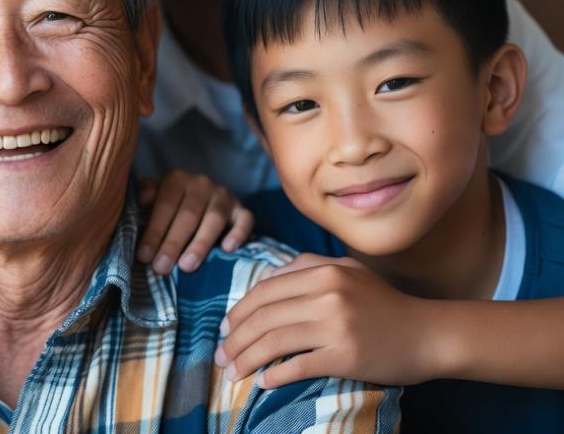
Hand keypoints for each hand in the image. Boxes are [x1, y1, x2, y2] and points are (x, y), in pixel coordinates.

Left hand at [136, 169, 252, 273]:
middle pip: (188, 214)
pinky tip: (228, 249)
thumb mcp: (155, 197)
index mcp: (177, 179)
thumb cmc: (171, 205)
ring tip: (186, 266)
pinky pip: (245, 219)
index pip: (165, 205)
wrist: (202, 201)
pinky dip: (238, 233)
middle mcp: (202, 184)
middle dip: (173, 243)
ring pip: (214, 219)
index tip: (144, 256)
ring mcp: (223, 195)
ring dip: (200, 244)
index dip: (154, 231)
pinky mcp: (241, 209)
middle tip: (161, 267)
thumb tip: (141, 200)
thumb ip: (146, 194)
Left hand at [215, 253, 436, 387]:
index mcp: (322, 272)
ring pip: (274, 341)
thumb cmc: (384, 304)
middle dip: (235, 339)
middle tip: (221, 356)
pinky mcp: (346, 356)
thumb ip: (307, 267)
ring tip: (233, 373)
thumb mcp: (347, 271)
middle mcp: (327, 294)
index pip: (264, 292)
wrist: (429, 334)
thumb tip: (266, 280)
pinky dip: (274, 375)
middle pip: (264, 317)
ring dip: (247, 360)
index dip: (238, 312)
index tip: (225, 330)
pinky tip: (262, 382)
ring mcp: (336, 325)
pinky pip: (298, 366)